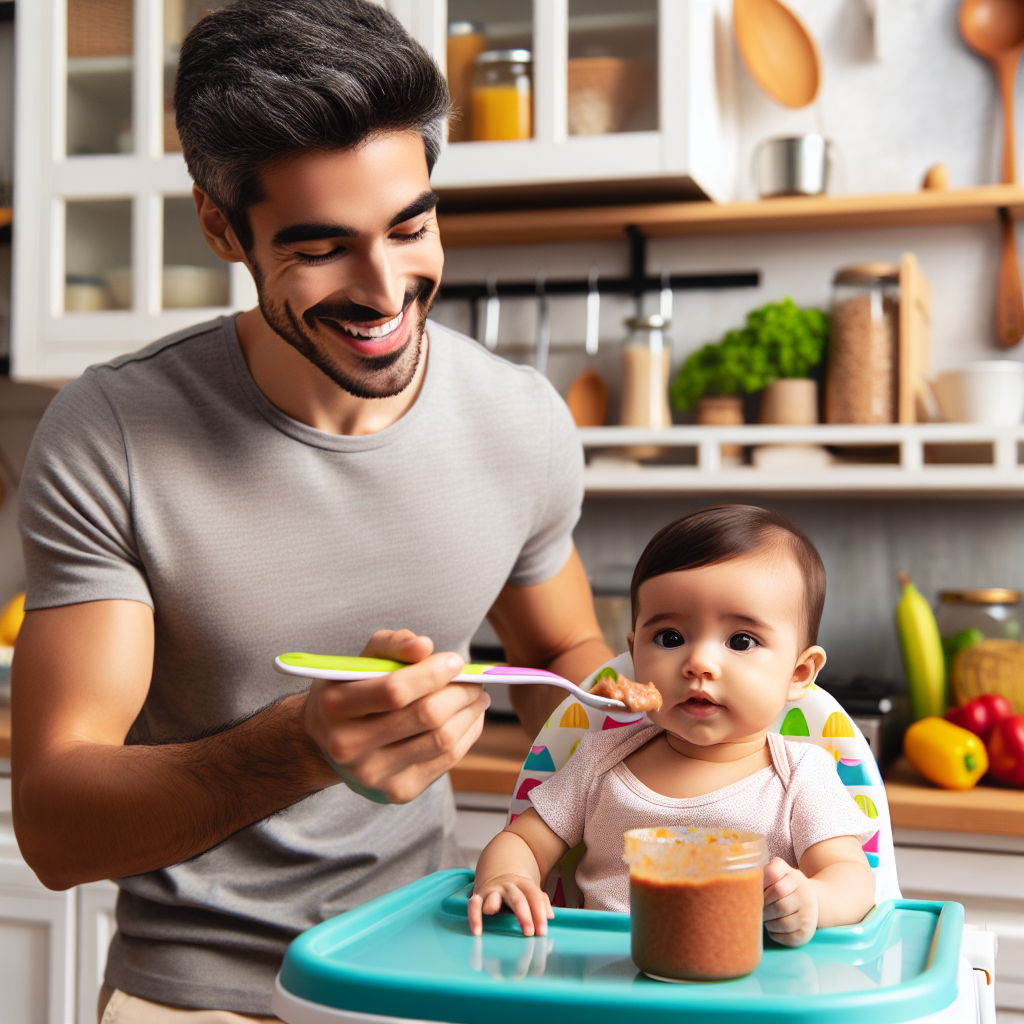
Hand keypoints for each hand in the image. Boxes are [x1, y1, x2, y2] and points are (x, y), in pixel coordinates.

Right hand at [303, 629, 488, 803]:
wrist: (332, 743)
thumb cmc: (352, 691)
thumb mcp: (360, 661)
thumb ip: (391, 645)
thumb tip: (424, 646)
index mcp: (336, 706)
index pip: (395, 690)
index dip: (433, 673)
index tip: (456, 661)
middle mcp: (348, 746)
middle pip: (425, 716)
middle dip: (460, 693)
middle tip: (474, 680)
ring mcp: (373, 774)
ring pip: (442, 740)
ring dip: (470, 713)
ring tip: (478, 696)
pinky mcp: (396, 792)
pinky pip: (446, 760)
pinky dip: (467, 734)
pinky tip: (470, 718)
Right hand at [468, 873, 552, 937]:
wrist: (498, 869)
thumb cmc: (517, 888)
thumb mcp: (529, 890)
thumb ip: (540, 901)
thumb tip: (550, 916)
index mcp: (523, 884)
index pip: (534, 896)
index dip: (539, 914)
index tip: (542, 931)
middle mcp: (508, 885)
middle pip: (517, 898)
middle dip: (524, 915)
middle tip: (530, 933)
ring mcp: (492, 890)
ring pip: (494, 896)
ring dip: (493, 904)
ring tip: (494, 914)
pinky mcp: (479, 896)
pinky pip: (474, 905)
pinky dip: (474, 917)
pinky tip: (477, 932)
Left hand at [763, 856, 817, 946]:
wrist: (810, 900)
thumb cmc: (785, 885)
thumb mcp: (779, 873)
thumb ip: (764, 873)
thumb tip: (745, 887)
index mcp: (793, 876)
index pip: (774, 876)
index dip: (761, 886)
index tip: (758, 892)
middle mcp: (805, 894)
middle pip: (779, 905)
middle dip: (764, 909)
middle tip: (758, 909)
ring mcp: (808, 914)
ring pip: (783, 923)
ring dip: (768, 923)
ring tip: (765, 918)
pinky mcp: (807, 932)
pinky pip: (787, 937)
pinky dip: (775, 934)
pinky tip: (772, 927)